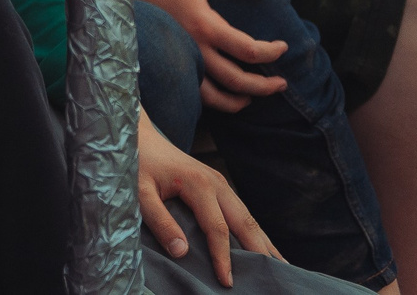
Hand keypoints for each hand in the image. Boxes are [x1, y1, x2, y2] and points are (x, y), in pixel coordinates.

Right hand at [136, 0, 288, 112]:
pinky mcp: (172, 63)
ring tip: (253, 96)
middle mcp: (195, 48)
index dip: (272, 52)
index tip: (283, 47)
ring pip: (214, 96)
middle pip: (236, 80)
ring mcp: (182, 59)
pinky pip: (195, 92)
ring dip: (239, 100)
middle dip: (264, 86)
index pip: (249, 50)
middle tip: (281, 83)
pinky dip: (214, 101)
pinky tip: (225, 95)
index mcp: (205, 25)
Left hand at [138, 111, 277, 285]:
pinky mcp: (218, 186)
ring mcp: (220, 183)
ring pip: (249, 217)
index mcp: (200, 185)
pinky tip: (264, 247)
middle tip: (274, 280)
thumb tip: (182, 252)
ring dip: (264, 243)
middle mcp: (217, 183)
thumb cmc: (136, 163)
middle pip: (245, 223)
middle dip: (260, 253)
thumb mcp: (140, 192)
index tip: (227, 282)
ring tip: (280, 269)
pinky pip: (241, 212)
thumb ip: (159, 221)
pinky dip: (255, 232)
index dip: (224, 258)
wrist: (138, 136)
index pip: (218, 229)